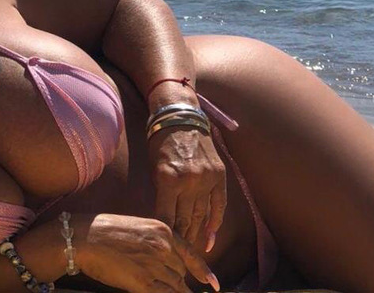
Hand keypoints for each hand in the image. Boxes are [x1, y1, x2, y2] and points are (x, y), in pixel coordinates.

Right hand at [75, 213, 219, 292]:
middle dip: (176, 282)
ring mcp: (155, 265)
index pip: (191, 254)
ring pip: (175, 287)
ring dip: (171, 291)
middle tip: (161, 284)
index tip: (213, 284)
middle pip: (181, 273)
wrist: (84, 236)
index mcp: (162, 230)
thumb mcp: (136, 227)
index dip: (203, 271)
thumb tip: (164, 261)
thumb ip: (154, 242)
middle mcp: (163, 247)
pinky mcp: (144, 283)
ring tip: (157, 286)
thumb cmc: (103, 230)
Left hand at [147, 127, 226, 250]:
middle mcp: (190, 180)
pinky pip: (219, 205)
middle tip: (176, 258)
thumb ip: (161, 193)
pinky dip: (214, 223)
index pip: (166, 216)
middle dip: (181, 240)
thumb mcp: (154, 167)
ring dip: (196, 235)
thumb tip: (165, 221)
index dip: (166, 236)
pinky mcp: (219, 175)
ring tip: (191, 253)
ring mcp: (207, 178)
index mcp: (168, 178)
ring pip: (202, 216)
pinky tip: (209, 238)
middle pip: (185, 219)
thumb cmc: (160, 142)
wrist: (180, 116)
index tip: (163, 250)